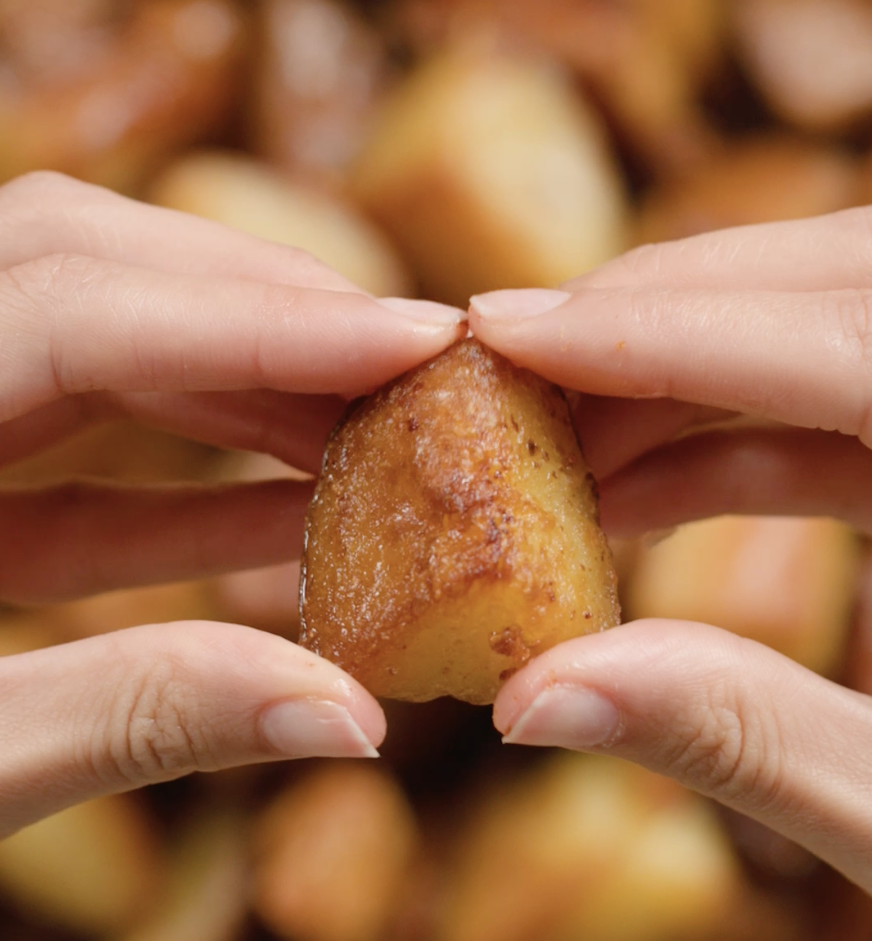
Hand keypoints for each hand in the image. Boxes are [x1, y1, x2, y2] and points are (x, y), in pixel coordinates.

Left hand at [0, 171, 464, 835]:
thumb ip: (138, 718)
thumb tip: (346, 712)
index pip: (76, 311)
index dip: (259, 321)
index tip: (411, 336)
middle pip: (86, 269)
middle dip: (263, 308)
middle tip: (402, 359)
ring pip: (94, 338)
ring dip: (243, 382)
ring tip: (366, 432)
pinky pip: (81, 455)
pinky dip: (194, 475)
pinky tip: (294, 512)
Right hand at [469, 206, 871, 892]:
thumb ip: (742, 734)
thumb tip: (535, 696)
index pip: (844, 347)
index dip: (662, 333)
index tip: (506, 327)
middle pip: (835, 292)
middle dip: (654, 314)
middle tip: (515, 356)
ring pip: (826, 333)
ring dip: (675, 378)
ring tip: (556, 436)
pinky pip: (838, 416)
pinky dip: (724, 446)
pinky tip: (629, 493)